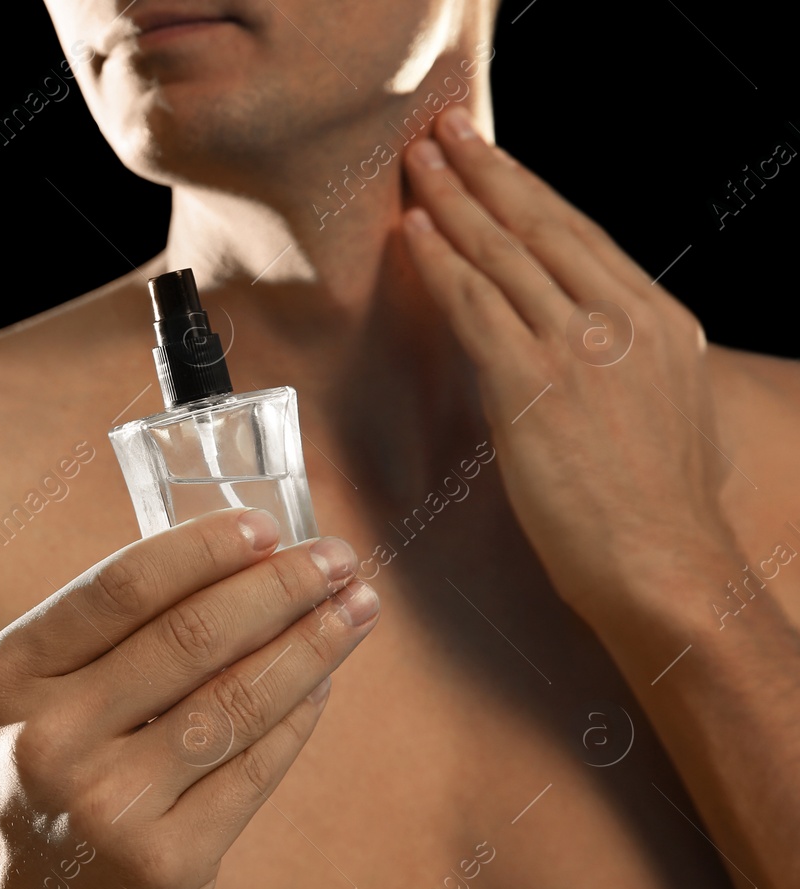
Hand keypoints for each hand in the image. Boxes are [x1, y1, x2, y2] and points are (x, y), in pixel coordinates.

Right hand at [0, 508, 377, 888]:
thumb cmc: (29, 786)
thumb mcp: (24, 700)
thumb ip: (101, 636)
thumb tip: (235, 561)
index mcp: (8, 678)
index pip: (122, 588)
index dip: (205, 548)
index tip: (269, 527)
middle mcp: (48, 739)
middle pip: (190, 638)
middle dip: (280, 587)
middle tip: (338, 559)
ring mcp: (107, 807)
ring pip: (235, 702)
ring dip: (311, 646)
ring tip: (356, 609)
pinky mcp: (165, 864)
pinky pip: (254, 771)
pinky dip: (298, 719)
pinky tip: (323, 686)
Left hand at [399, 105, 740, 619]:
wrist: (666, 564)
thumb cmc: (657, 511)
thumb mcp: (664, 413)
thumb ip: (624, 367)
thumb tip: (587, 352)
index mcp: (660, 324)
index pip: (583, 237)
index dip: (529, 192)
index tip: (494, 160)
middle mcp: (623, 321)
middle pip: (541, 226)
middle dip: (485, 172)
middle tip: (444, 132)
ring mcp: (579, 348)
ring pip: (503, 255)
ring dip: (452, 203)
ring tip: (414, 166)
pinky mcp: (535, 384)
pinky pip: (476, 306)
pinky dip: (440, 264)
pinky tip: (415, 233)